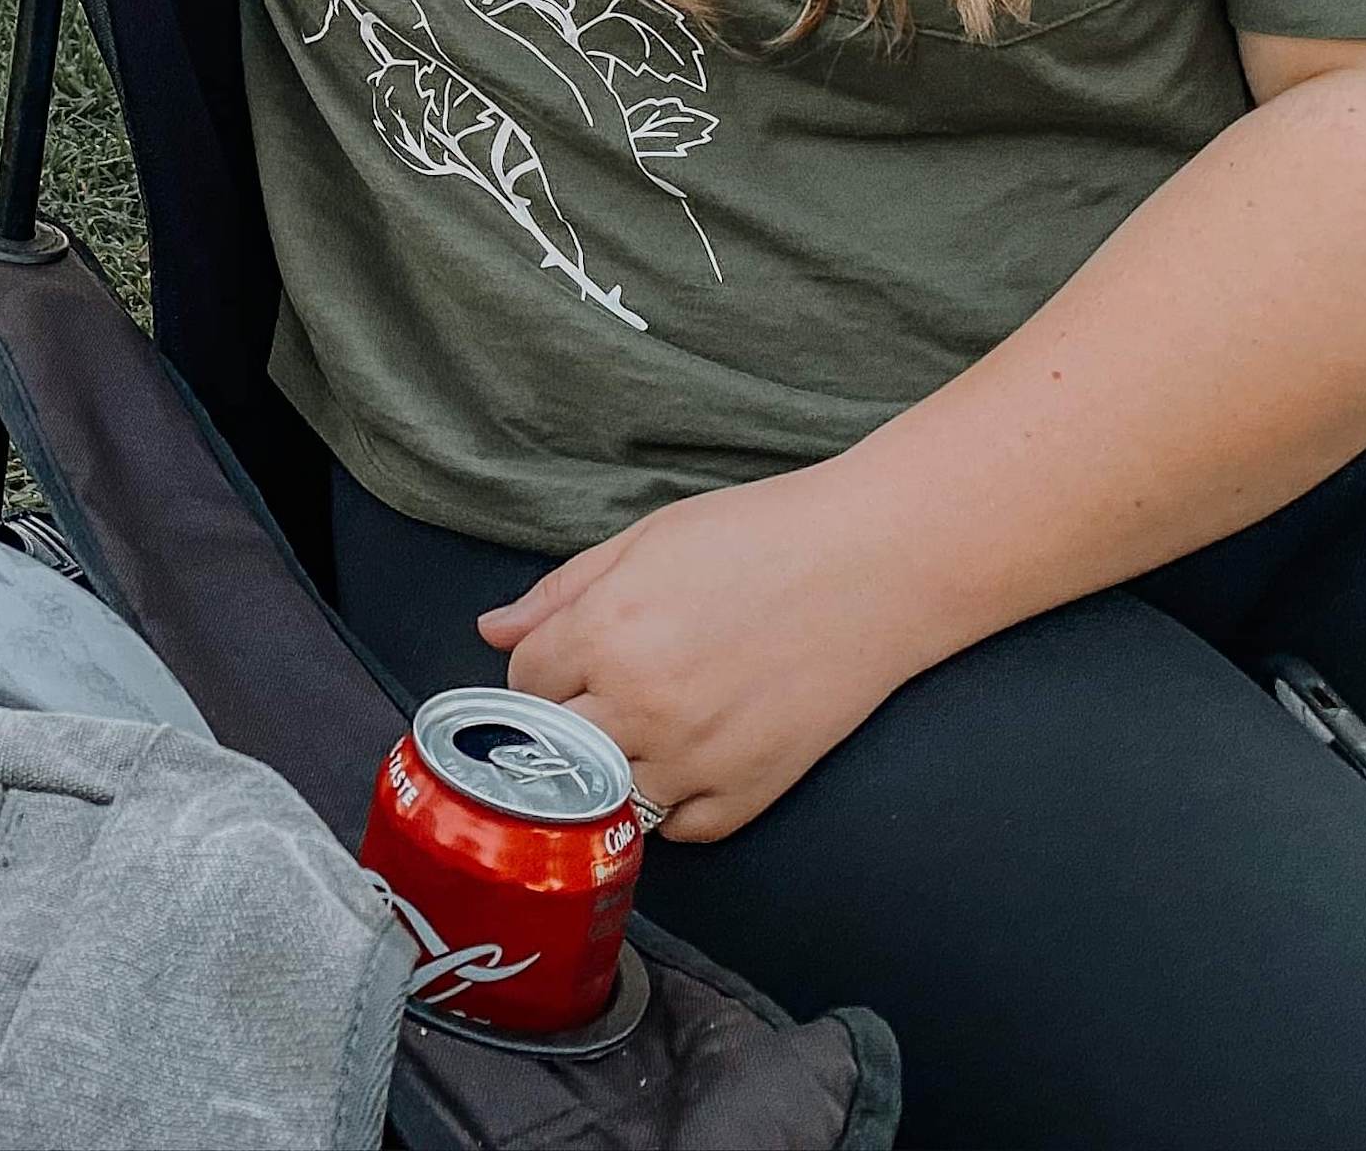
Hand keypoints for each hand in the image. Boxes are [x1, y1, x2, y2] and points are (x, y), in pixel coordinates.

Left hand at [475, 467, 946, 842]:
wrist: (873, 563)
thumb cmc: (760, 535)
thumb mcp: (645, 539)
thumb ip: (561, 591)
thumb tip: (492, 631)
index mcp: (605, 634)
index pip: (524, 684)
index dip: (541, 671)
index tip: (568, 661)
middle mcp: (640, 706)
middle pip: (556, 750)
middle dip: (566, 724)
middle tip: (602, 695)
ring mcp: (695, 758)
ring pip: (612, 799)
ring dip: (618, 768)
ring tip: (649, 725)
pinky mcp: (750, 792)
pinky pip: (683, 829)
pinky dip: (678, 804)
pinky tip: (693, 756)